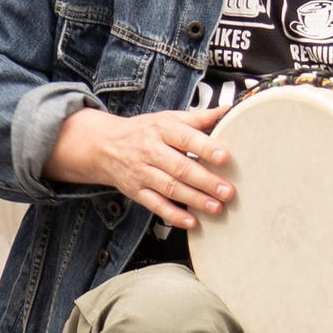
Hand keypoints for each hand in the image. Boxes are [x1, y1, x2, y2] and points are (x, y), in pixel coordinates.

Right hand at [49, 104, 233, 227]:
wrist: (105, 146)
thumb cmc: (144, 131)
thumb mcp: (168, 118)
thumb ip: (198, 118)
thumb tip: (226, 111)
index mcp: (162, 129)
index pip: (185, 138)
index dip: (205, 148)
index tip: (224, 157)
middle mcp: (150, 151)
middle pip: (180, 167)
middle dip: (205, 181)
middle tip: (227, 191)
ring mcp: (142, 173)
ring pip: (170, 188)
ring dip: (195, 199)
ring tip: (217, 207)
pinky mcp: (136, 191)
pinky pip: (155, 205)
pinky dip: (173, 215)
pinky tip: (191, 222)